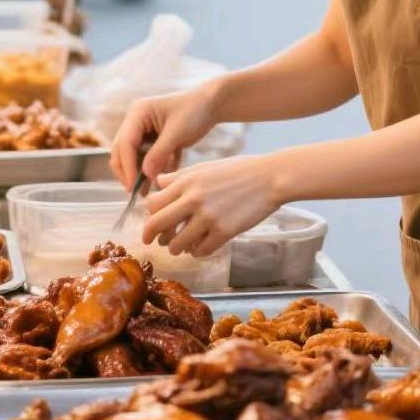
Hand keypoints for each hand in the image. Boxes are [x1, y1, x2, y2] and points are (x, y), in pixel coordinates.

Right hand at [110, 81, 221, 188]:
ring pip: (133, 157)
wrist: (211, 105)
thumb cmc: (195, 112)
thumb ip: (159, 154)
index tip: (132, 186)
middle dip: (128, 172)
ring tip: (147, 192)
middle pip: (122, 151)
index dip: (127, 167)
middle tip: (135, 192)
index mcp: (138, 113)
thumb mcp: (177, 133)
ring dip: (139, 173)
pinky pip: (146, 157)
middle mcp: (136, 121)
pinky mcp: (152, 139)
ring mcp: (143, 130)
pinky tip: (160, 179)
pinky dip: (151, 168)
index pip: (125, 143)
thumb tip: (145, 175)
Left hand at [141, 154, 282, 256]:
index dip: (150, 214)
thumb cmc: (238, 170)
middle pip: (157, 224)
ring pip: (176, 244)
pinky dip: (197, 252)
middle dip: (151, 236)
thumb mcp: (206, 167)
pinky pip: (200, 251)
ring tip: (181, 246)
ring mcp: (208, 217)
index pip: (153, 203)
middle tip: (152, 242)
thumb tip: (158, 182)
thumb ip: (180, 176)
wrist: (269, 177)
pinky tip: (201, 246)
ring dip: (176, 248)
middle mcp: (193, 199)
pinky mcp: (224, 232)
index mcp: (187, 181)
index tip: (153, 221)